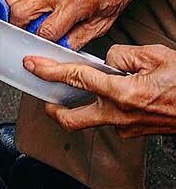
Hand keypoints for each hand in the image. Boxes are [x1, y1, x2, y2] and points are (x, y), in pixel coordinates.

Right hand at [5, 0, 140, 48]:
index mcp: (79, 2)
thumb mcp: (103, 22)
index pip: (45, 30)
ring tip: (23, 19)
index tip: (39, 44)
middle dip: (16, 27)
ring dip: (13, 12)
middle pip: (20, 12)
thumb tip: (58, 49)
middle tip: (23, 32)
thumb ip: (78, 38)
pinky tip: (30, 2)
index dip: (39, 41)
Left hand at [24, 44, 175, 137]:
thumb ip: (123, 56)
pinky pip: (112, 119)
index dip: (49, 71)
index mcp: (122, 93)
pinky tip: (116, 95)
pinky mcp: (136, 133)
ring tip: (87, 90)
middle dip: (53, 110)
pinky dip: (107, 107)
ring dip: (84, 107)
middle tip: (46, 99)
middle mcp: (119, 115)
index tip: (31, 65)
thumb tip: (107, 62)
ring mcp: (127, 127)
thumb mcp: (156, 55)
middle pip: (71, 119)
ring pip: (92, 120)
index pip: (75, 79)